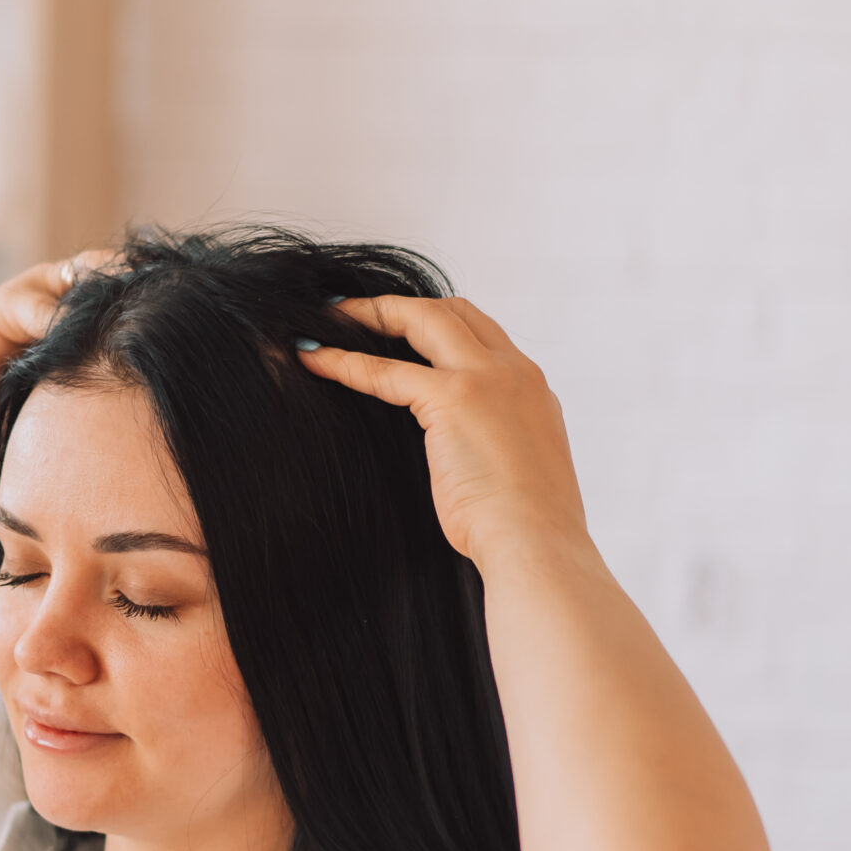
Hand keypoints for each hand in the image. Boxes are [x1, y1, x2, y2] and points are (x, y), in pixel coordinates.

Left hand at [296, 296, 588, 563]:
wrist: (537, 544)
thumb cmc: (522, 528)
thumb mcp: (514, 469)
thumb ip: (490, 442)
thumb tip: (459, 453)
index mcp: (531, 389)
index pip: (482, 332)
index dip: (439, 323)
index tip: (402, 329)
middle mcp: (514, 372)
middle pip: (453, 311)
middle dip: (402, 306)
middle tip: (356, 312)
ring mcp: (487, 379)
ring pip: (423, 320)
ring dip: (371, 315)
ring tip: (330, 320)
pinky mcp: (454, 399)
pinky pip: (385, 371)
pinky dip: (345, 361)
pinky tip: (314, 359)